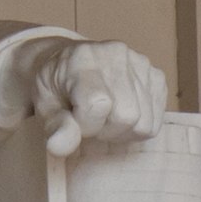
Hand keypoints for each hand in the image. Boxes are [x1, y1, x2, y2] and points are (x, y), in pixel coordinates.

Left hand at [25, 38, 166, 158]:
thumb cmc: (55, 87)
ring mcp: (141, 63)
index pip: (98, 104)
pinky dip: (135, 128)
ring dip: (121, 131)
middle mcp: (116, 54)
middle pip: (127, 117)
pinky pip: (155, 122)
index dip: (85, 125)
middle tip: (89, 120)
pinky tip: (119, 113)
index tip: (73, 120)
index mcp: (83, 59)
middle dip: (105, 130)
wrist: (68, 63)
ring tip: (104, 116)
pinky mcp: (156, 76)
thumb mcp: (44, 105)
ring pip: (144, 123)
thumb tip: (59, 147)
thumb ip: (54, 126)